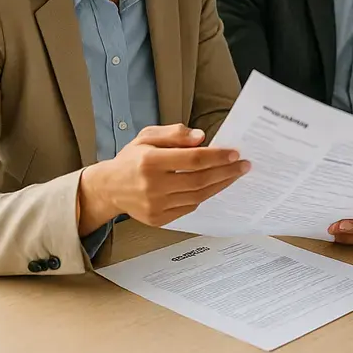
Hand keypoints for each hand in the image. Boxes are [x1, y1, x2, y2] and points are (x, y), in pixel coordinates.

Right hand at [77, 124, 249, 232]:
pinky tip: (215, 185)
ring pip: (198, 196)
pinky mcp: (158, 219)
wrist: (109, 188)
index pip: (193, 159)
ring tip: (234, 175)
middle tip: (244, 165)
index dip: (217, 156)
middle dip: (226, 172)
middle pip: (199, 180)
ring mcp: (155, 206)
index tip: (235, 153)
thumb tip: (201, 137)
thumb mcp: (148, 136)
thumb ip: (175, 133)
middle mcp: (152, 186)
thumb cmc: (132, 158)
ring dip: (220, 185)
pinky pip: (189, 207)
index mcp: (150, 162)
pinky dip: (205, 196)